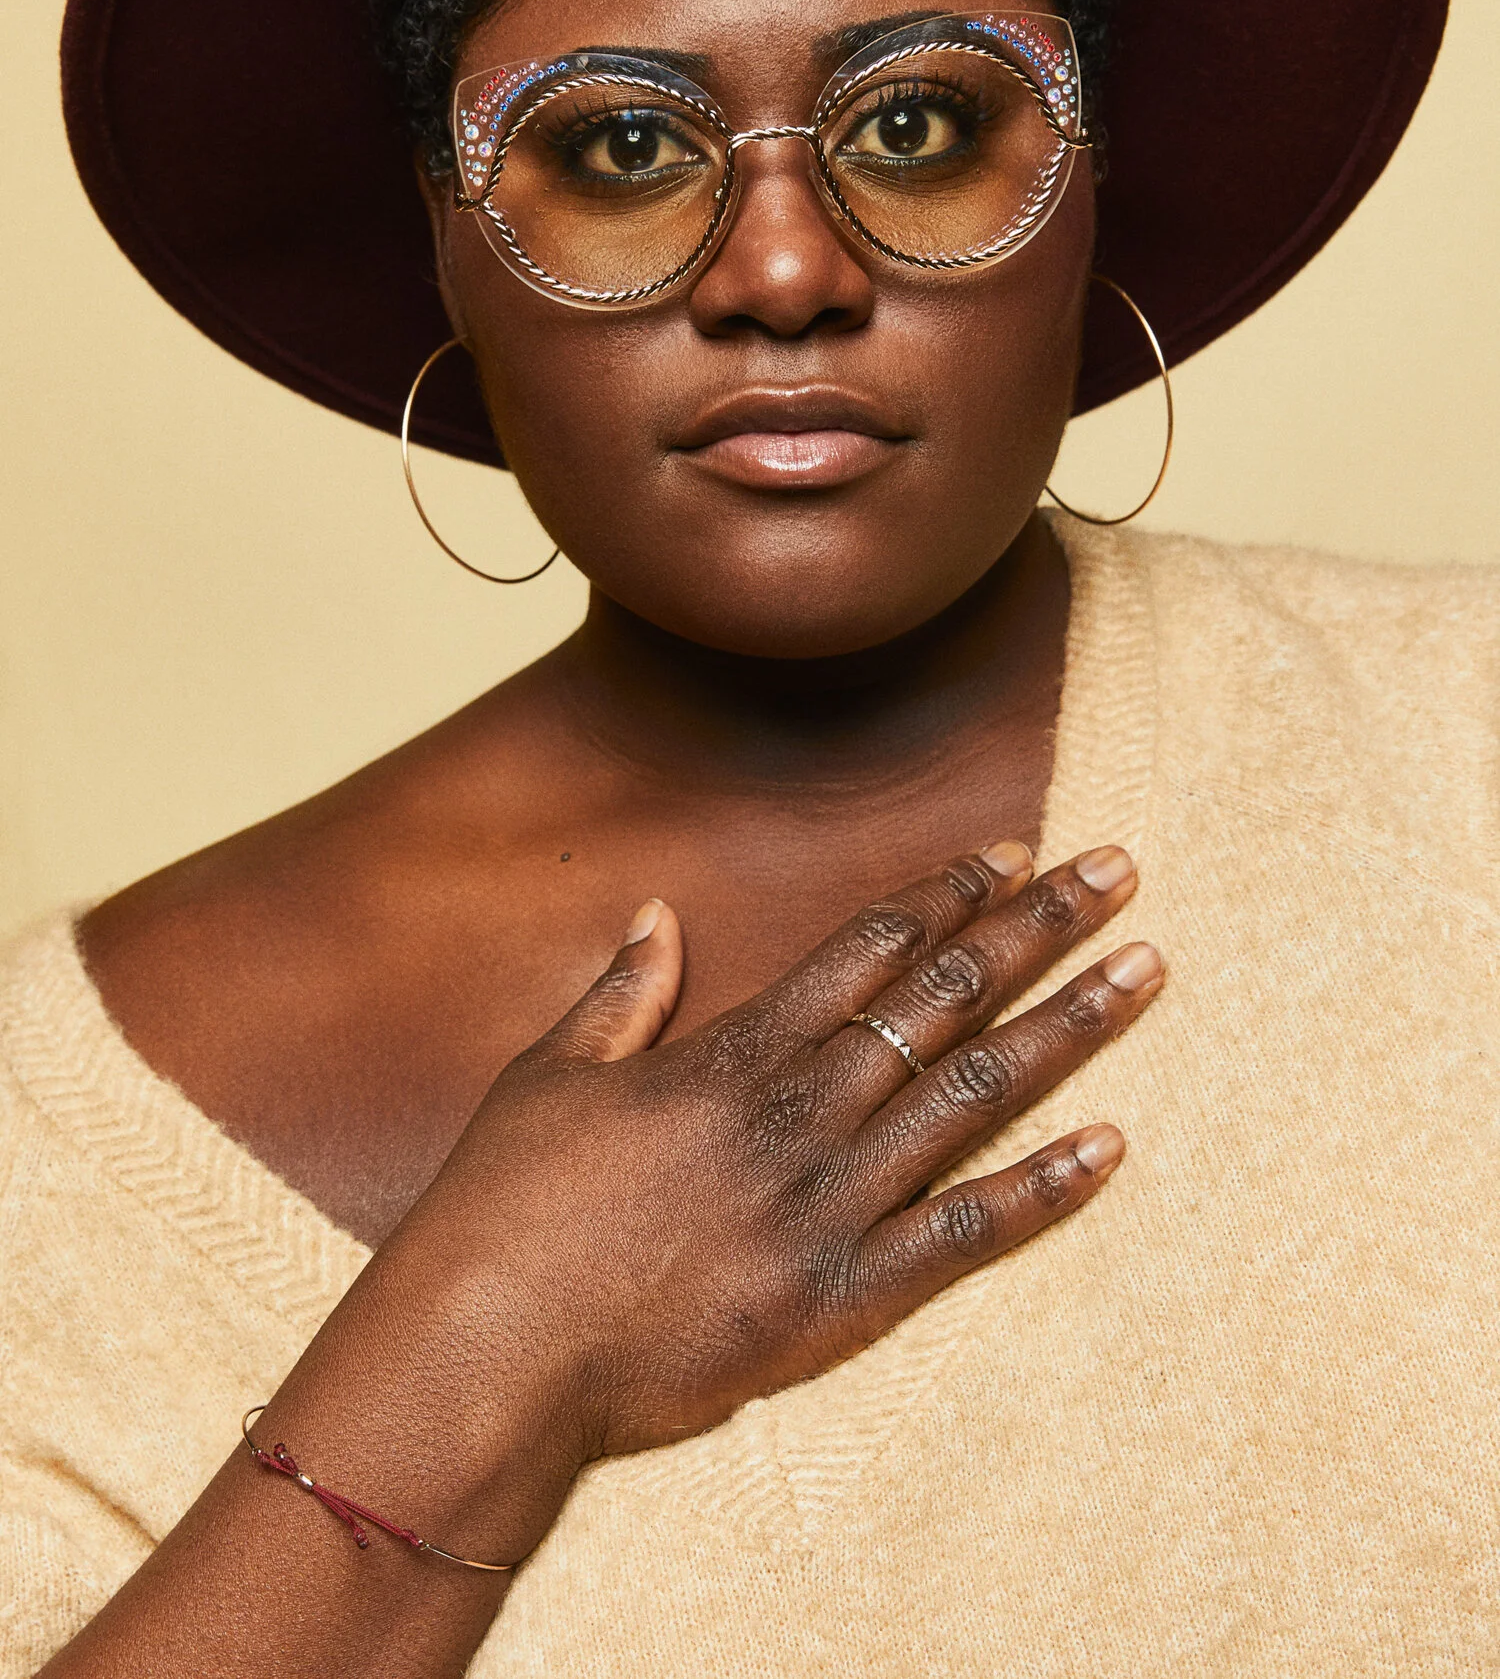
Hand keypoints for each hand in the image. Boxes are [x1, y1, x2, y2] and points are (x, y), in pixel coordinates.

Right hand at [380, 841, 1159, 1505]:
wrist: (490, 1359)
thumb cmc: (502, 1214)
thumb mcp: (549, 1079)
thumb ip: (621, 995)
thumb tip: (659, 915)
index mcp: (733, 1055)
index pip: (870, 949)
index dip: (948, 894)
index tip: (1015, 852)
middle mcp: (799, 1114)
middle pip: (945, 997)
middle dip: (1038, 926)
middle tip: (1120, 869)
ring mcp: (829, 1207)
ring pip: (974, 1094)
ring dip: (1067, 1026)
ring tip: (1144, 970)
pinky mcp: (841, 1301)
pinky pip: (964, 1235)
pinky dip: (1043, 1190)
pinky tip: (1112, 1146)